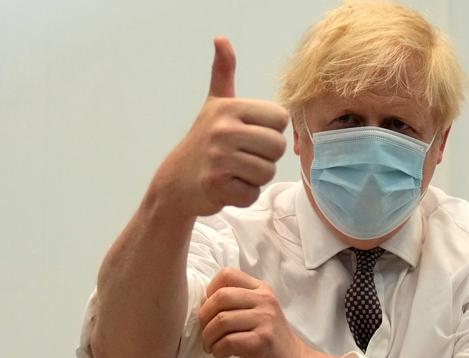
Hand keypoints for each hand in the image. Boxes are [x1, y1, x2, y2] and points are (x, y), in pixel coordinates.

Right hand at [151, 37, 288, 216]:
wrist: (176, 181)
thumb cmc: (204, 141)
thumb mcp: (215, 105)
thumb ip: (223, 74)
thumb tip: (221, 39)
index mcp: (229, 108)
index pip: (280, 119)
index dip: (270, 131)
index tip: (250, 136)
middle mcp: (223, 130)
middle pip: (277, 148)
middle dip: (265, 157)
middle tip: (243, 157)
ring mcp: (219, 159)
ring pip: (267, 173)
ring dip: (255, 178)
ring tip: (235, 171)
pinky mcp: (217, 186)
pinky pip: (252, 194)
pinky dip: (243, 195)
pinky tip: (227, 186)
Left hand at [198, 268, 311, 357]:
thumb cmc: (267, 339)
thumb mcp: (256, 312)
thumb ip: (234, 303)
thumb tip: (202, 302)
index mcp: (261, 289)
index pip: (227, 274)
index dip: (210, 291)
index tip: (210, 310)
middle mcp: (265, 300)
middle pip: (220, 297)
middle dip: (204, 317)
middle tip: (206, 333)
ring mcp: (266, 319)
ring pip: (221, 320)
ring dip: (208, 337)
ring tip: (211, 347)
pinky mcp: (263, 341)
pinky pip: (228, 341)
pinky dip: (217, 351)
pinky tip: (221, 355)